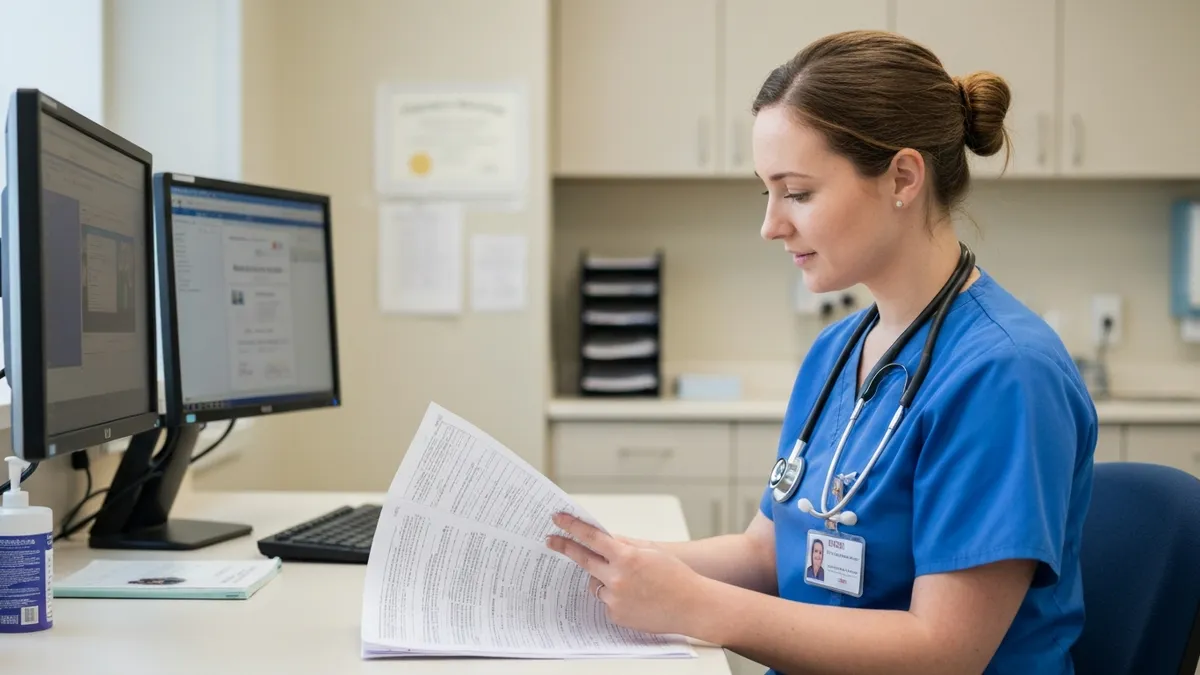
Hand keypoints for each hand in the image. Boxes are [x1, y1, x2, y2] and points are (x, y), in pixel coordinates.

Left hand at [546, 512, 706, 635]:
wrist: (691, 605)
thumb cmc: (676, 575)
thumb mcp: (651, 551)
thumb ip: (625, 544)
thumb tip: (604, 539)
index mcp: (627, 556)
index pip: (592, 538)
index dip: (573, 527)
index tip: (558, 519)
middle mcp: (617, 577)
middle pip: (583, 560)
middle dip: (566, 548)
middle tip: (551, 540)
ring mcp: (615, 598)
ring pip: (595, 584)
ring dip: (603, 579)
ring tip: (630, 583)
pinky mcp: (616, 614)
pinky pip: (606, 601)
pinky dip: (615, 597)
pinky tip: (635, 598)